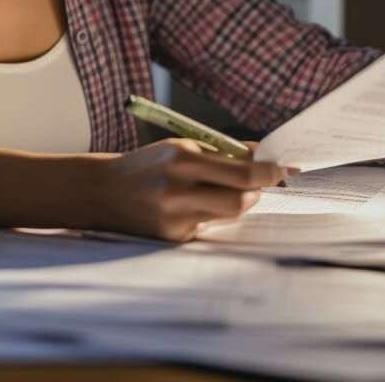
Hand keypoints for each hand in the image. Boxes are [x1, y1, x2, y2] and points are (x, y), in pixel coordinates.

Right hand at [94, 139, 294, 241]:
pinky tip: (192, 205)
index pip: (240, 172)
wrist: (103, 192)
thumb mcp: (182, 147)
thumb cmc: (148, 165)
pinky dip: (211, 214)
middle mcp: (178, 190)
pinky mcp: (173, 237)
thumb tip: (261, 154)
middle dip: (256, 191)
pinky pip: (209, 226)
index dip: (267, 172)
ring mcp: (174, 218)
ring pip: (228, 215)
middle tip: (257, 182)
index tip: (281, 169)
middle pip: (240, 201)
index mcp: (181, 160)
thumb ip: (222, 152)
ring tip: (223, 190)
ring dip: (238, 202)